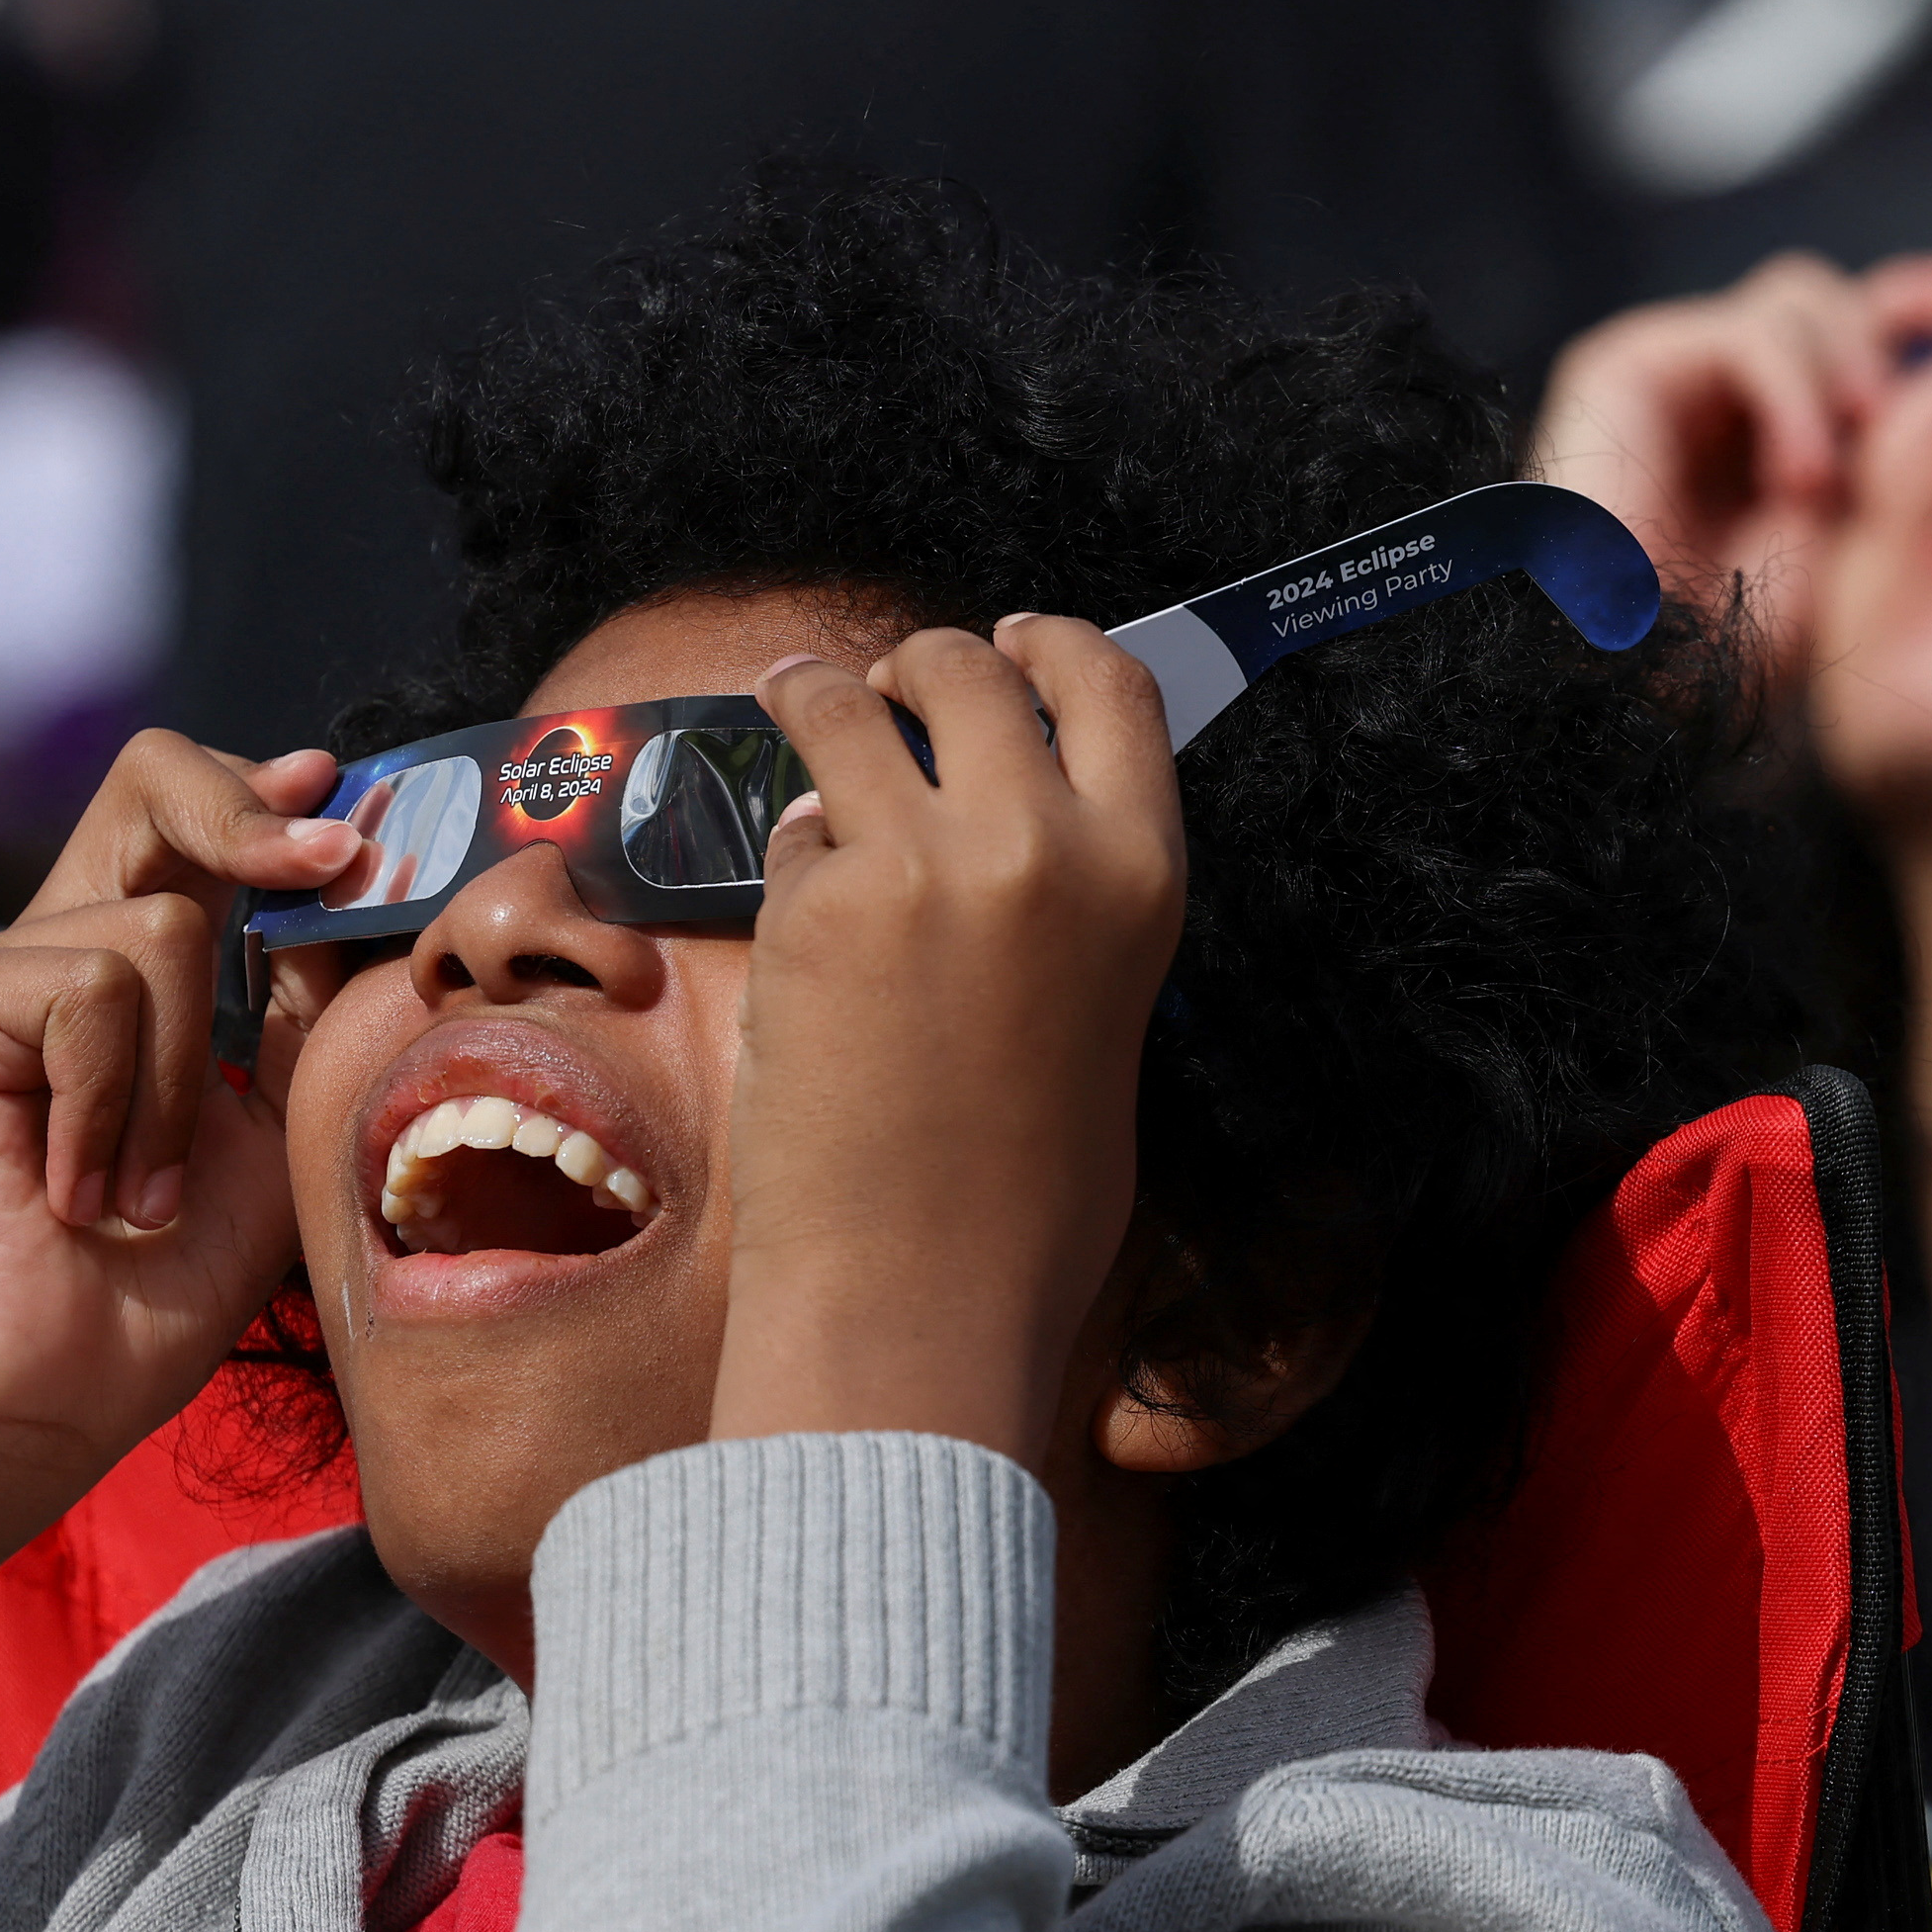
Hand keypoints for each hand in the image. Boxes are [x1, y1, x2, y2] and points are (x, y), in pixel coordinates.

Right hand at [0, 730, 353, 1711]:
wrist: (46, 1391)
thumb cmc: (159, 1283)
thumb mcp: (277, 1126)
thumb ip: (307, 1011)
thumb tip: (363, 889)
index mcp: (143, 963)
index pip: (203, 818)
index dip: (281, 799)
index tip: (354, 820)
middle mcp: (68, 942)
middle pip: (154, 779)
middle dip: (254, 816)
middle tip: (332, 861)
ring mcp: (3, 968)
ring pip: (162, 928)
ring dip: (183, 1081)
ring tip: (143, 1189)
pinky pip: (92, 990)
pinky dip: (114, 1102)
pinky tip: (80, 1191)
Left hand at [712, 619, 1187, 1461]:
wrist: (923, 1293)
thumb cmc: (1022, 1196)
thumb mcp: (1100, 1017)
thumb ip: (1066, 902)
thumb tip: (989, 822)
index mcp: (1141, 873)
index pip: (1110, 684)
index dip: (1050, 641)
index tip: (1007, 637)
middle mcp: (1043, 845)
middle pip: (972, 667)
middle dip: (921, 665)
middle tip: (886, 691)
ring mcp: (922, 864)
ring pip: (855, 706)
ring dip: (822, 697)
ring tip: (802, 710)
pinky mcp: (816, 903)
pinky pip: (796, 830)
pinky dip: (790, 849)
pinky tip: (798, 906)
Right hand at [1527, 251, 1931, 696]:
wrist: (1644, 676)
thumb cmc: (1743, 636)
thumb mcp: (1854, 531)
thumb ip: (1893, 444)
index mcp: (1765, 430)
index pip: (1844, 329)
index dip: (1910, 301)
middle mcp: (1713, 392)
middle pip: (1816, 293)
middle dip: (1883, 317)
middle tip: (1900, 406)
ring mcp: (1667, 373)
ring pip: (1792, 298)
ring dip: (1837, 378)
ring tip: (1830, 482)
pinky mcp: (1620, 366)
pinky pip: (1747, 334)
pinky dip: (1792, 399)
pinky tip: (1795, 478)